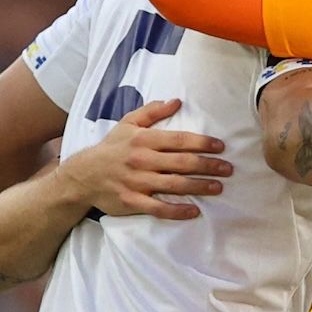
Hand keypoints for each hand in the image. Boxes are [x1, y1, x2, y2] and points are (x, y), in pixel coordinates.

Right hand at [60, 99, 231, 219]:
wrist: (83, 175)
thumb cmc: (111, 148)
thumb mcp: (127, 124)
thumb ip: (152, 112)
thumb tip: (176, 101)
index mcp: (143, 140)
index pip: (178, 140)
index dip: (202, 143)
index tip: (220, 146)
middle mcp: (142, 160)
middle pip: (181, 163)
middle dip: (208, 165)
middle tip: (228, 169)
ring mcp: (137, 182)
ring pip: (174, 185)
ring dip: (199, 186)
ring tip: (219, 187)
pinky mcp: (132, 201)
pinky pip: (158, 208)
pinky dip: (177, 211)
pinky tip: (195, 210)